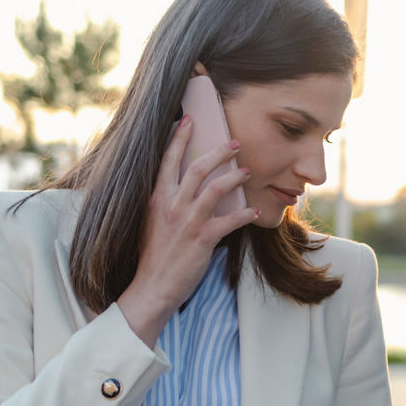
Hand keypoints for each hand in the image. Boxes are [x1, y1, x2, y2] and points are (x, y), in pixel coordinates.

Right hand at [116, 115, 258, 346]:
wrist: (152, 286)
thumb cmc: (153, 255)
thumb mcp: (150, 221)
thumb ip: (163, 202)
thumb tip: (177, 189)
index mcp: (155, 198)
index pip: (166, 160)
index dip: (177, 138)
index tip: (187, 120)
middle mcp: (170, 205)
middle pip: (196, 167)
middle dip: (218, 151)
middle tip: (235, 142)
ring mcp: (186, 221)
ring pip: (215, 188)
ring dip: (235, 177)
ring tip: (248, 171)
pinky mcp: (202, 239)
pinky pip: (230, 220)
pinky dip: (245, 215)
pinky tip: (256, 213)